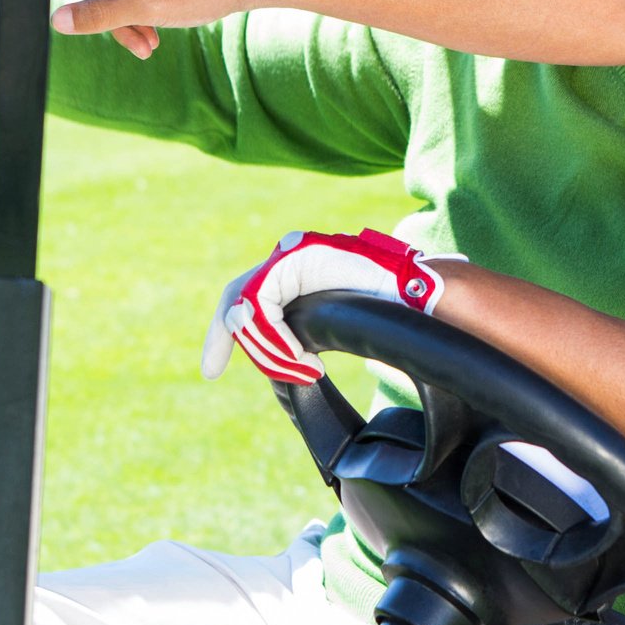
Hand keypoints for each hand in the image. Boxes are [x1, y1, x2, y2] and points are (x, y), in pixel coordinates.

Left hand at [204, 228, 453, 383]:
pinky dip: (278, 338)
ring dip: (270, 350)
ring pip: (248, 306)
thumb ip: (303, 333)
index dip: (221, 333)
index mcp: (293, 273)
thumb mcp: (333, 326)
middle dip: (223, 339)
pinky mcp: (296, 257)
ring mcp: (291, 253)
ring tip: (305, 370)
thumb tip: (286, 363)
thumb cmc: (387, 313)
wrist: (414, 296)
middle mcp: (287, 257)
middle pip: (235, 298)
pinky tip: (304, 359)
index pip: (242, 297)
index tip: (210, 370)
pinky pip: (264, 303)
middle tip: (219, 371)